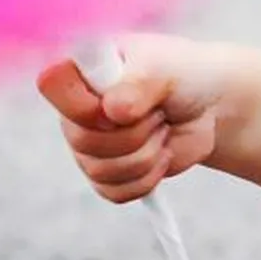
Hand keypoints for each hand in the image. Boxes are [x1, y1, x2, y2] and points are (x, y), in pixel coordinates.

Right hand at [36, 32, 234, 203]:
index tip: (118, 101)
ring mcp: (88, 144)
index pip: (52, 84)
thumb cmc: (182, 73)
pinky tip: (162, 153)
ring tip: (162, 127)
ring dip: (147, 153)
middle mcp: (75, 108)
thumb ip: (138, 84)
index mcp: (81, 69)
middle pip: (83, 140)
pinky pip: (114, 192)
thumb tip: (113, 110)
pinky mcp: (107, 175)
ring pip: (101, 170)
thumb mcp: (165, 67)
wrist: (208, 104)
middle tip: (158, 111)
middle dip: (135, 131)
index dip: (85, 102)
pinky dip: (148, 177)